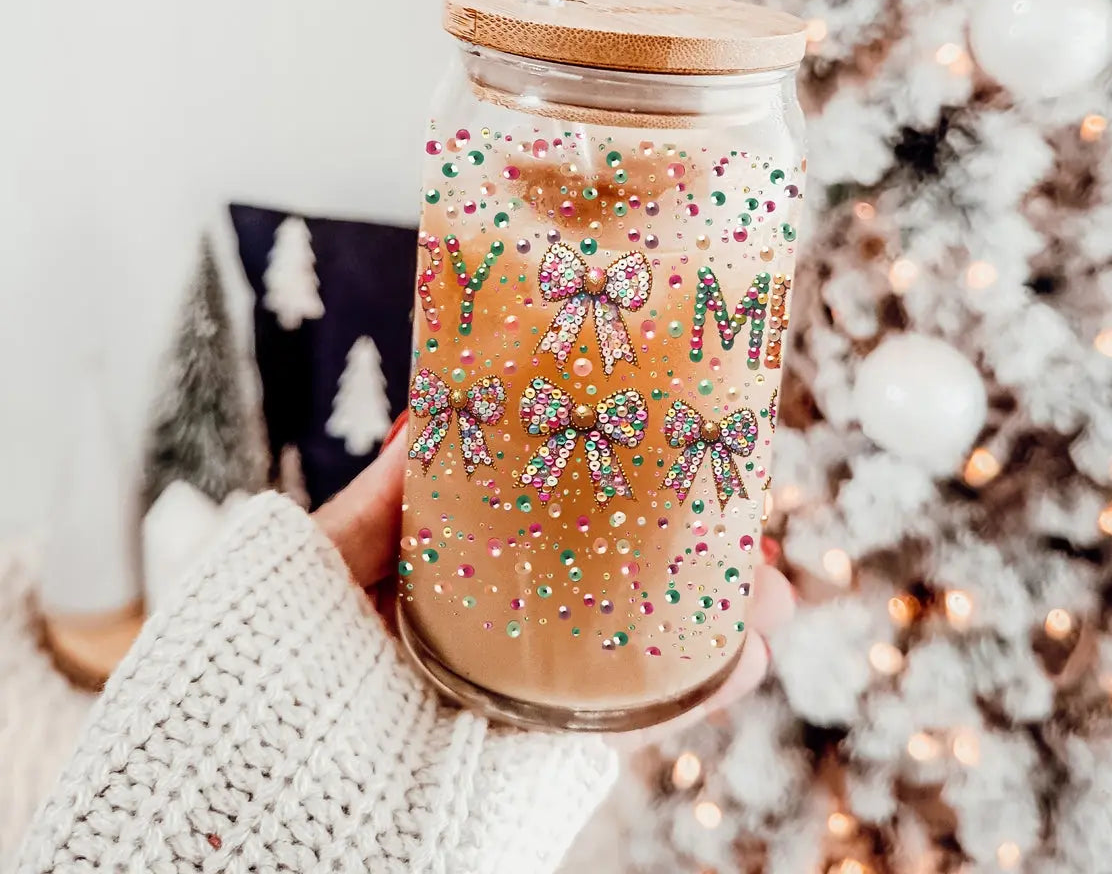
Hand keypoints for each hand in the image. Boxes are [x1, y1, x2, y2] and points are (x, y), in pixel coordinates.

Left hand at [314, 415, 793, 731]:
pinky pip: (626, 723)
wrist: (262, 774)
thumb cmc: (275, 656)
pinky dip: (691, 695)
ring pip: (642, 651)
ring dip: (716, 623)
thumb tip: (429, 412)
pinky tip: (742, 662)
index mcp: (462, 579)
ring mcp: (530, 693)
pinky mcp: (538, 752)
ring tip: (774, 595)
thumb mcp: (324, 560)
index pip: (561, 528)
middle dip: (694, 557)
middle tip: (752, 526)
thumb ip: (380, 498)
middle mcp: (507, 634)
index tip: (680, 458)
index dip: (626, 496)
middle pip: (620, 585)